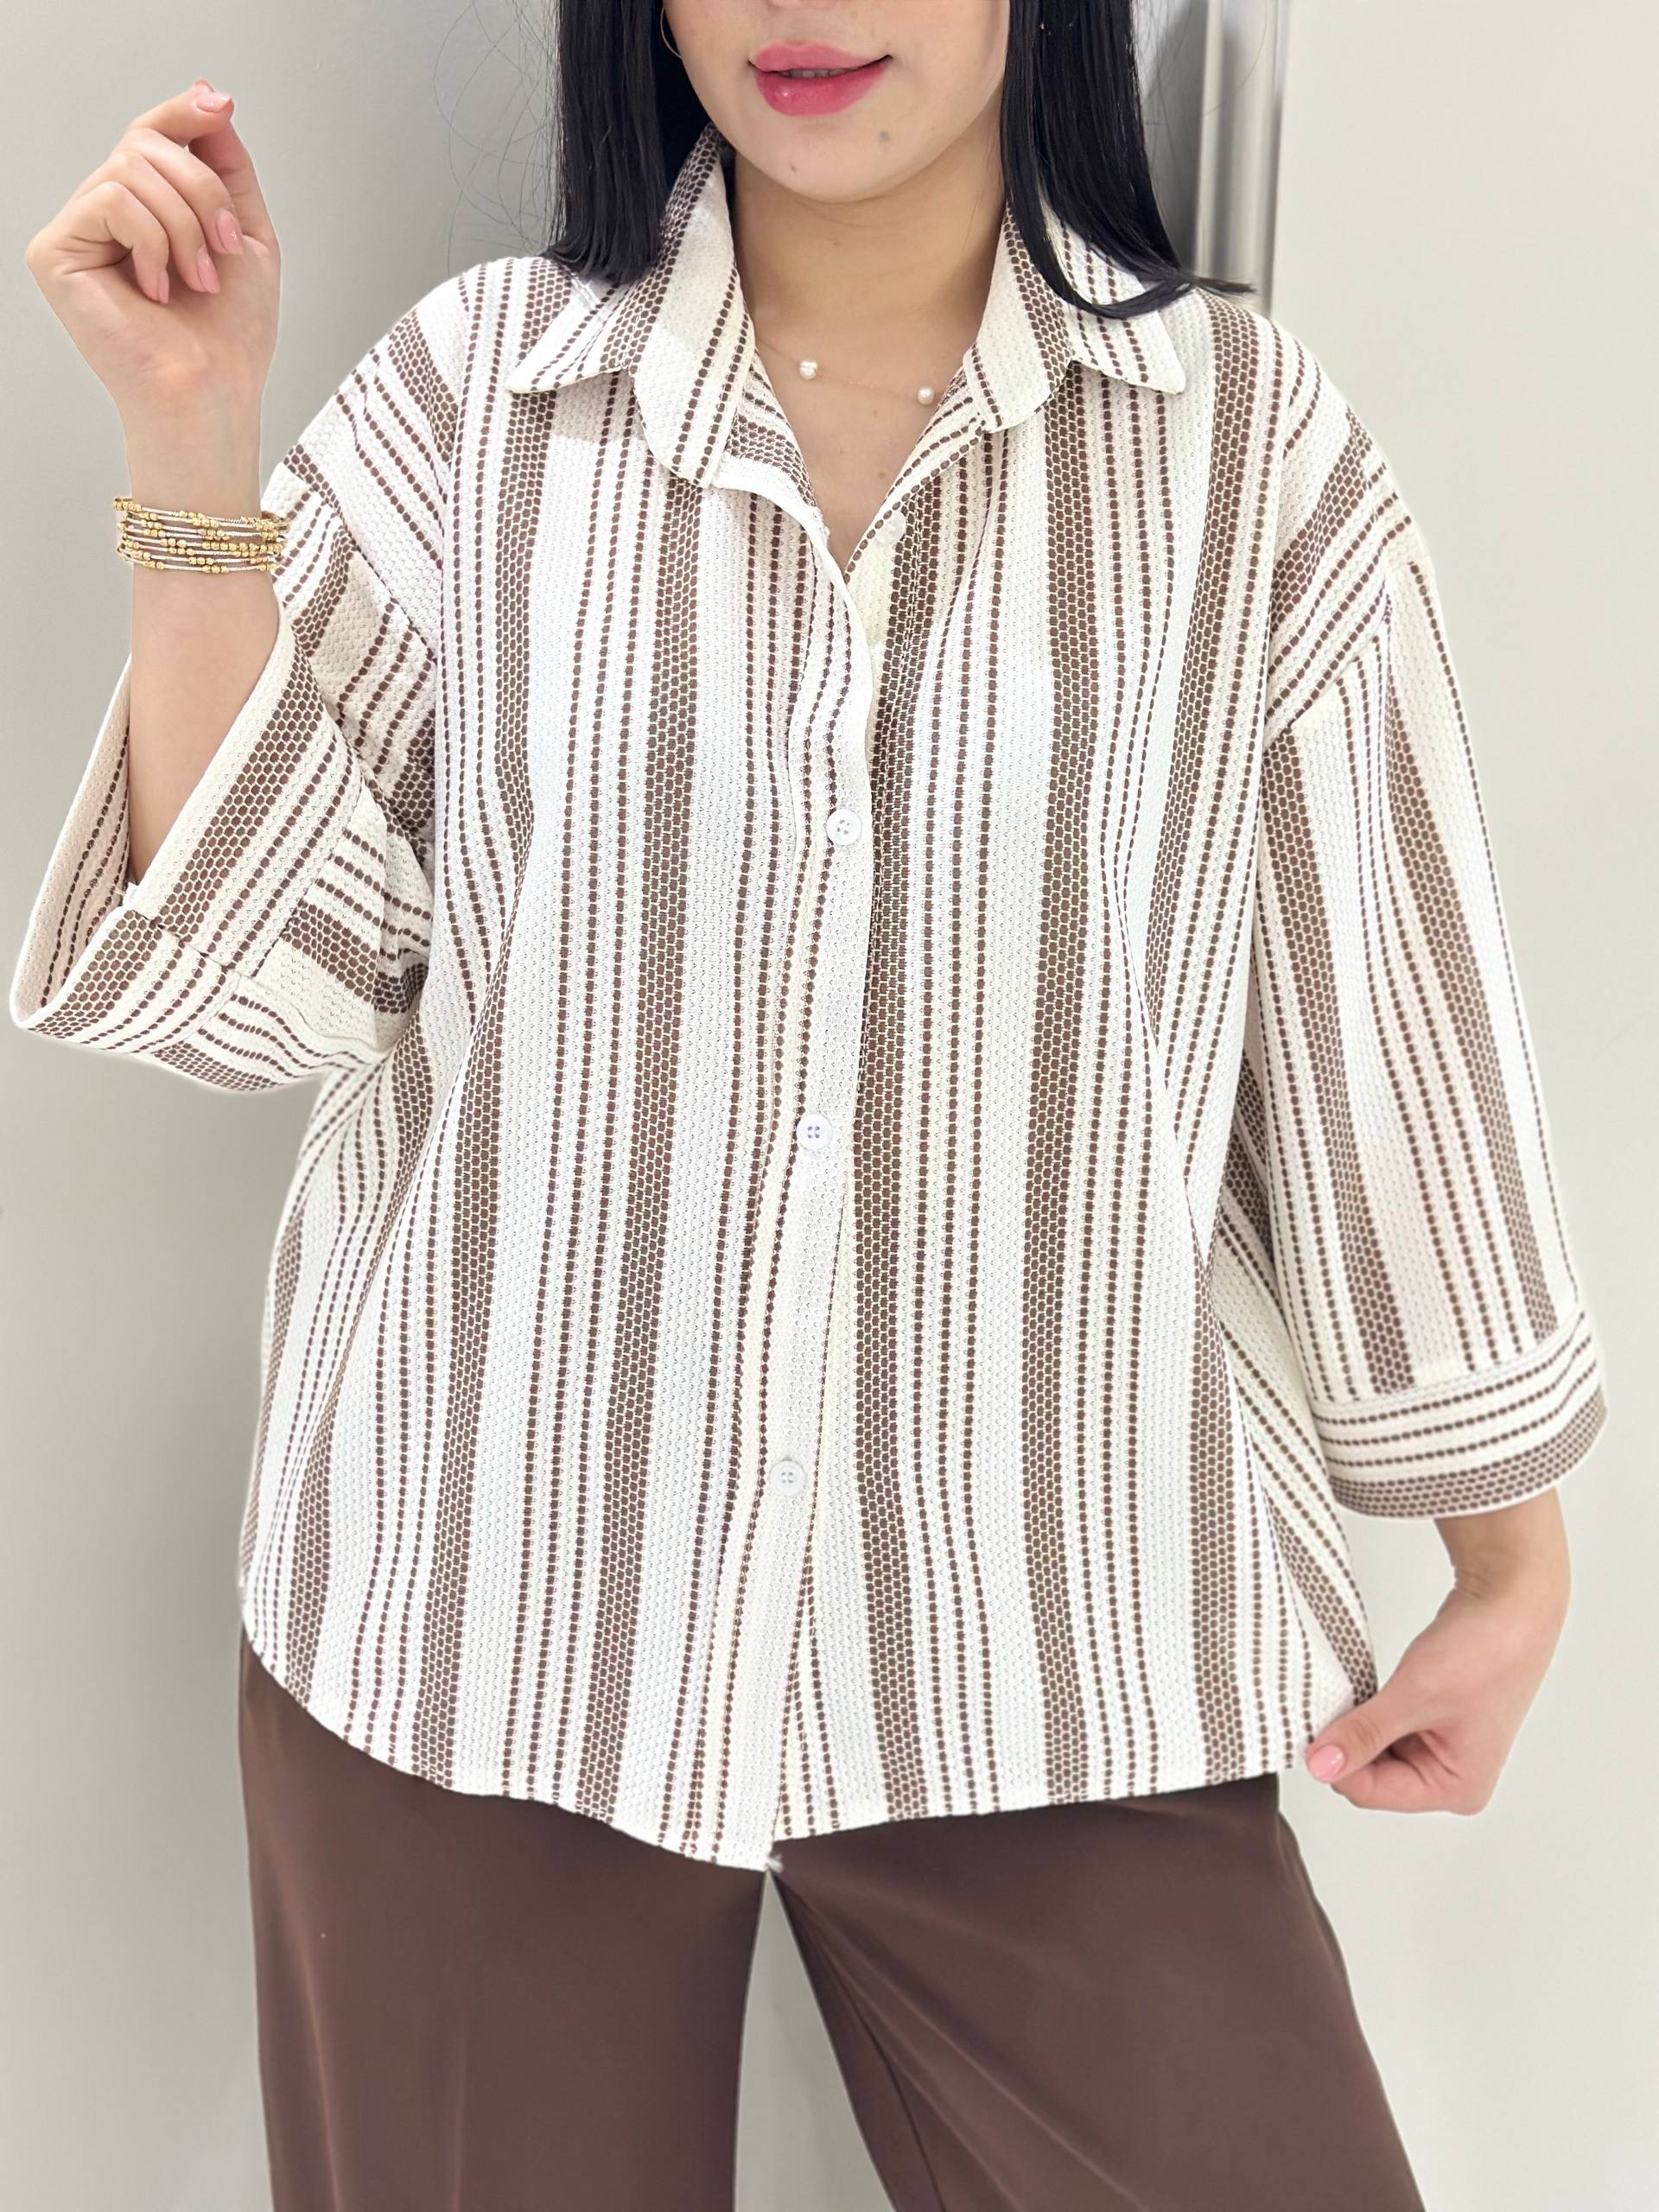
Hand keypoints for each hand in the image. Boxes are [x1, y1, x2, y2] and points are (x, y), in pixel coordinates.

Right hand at [22, 78, 278, 426]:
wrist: (212, 391)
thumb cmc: (231, 337)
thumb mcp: (245, 234)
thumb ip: (225, 166)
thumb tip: (206, 97)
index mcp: (148, 210)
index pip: (152, 135)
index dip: (183, 113)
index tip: (219, 105)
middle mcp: (107, 215)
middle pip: (146, 144)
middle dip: (203, 191)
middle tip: (225, 250)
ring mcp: (78, 232)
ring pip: (130, 168)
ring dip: (185, 225)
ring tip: (198, 280)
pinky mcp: (55, 252)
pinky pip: (109, 198)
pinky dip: (151, 241)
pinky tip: (157, 289)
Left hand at [1304, 1489, 1570, 1812]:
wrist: (1512, 1602)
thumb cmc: (1484, 1651)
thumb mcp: (1414, 1695)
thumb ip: (1364, 1733)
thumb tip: (1320, 1764)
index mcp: (1457, 1789)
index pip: (1371, 1792)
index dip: (1337, 1760)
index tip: (1311, 1727)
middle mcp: (1452, 1779)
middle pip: (1372, 1777)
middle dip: (1349, 1743)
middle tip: (1335, 1704)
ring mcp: (1443, 1752)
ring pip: (1374, 1752)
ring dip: (1360, 1725)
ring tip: (1361, 1693)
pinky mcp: (1433, 1725)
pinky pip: (1386, 1730)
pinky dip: (1371, 1711)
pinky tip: (1369, 1690)